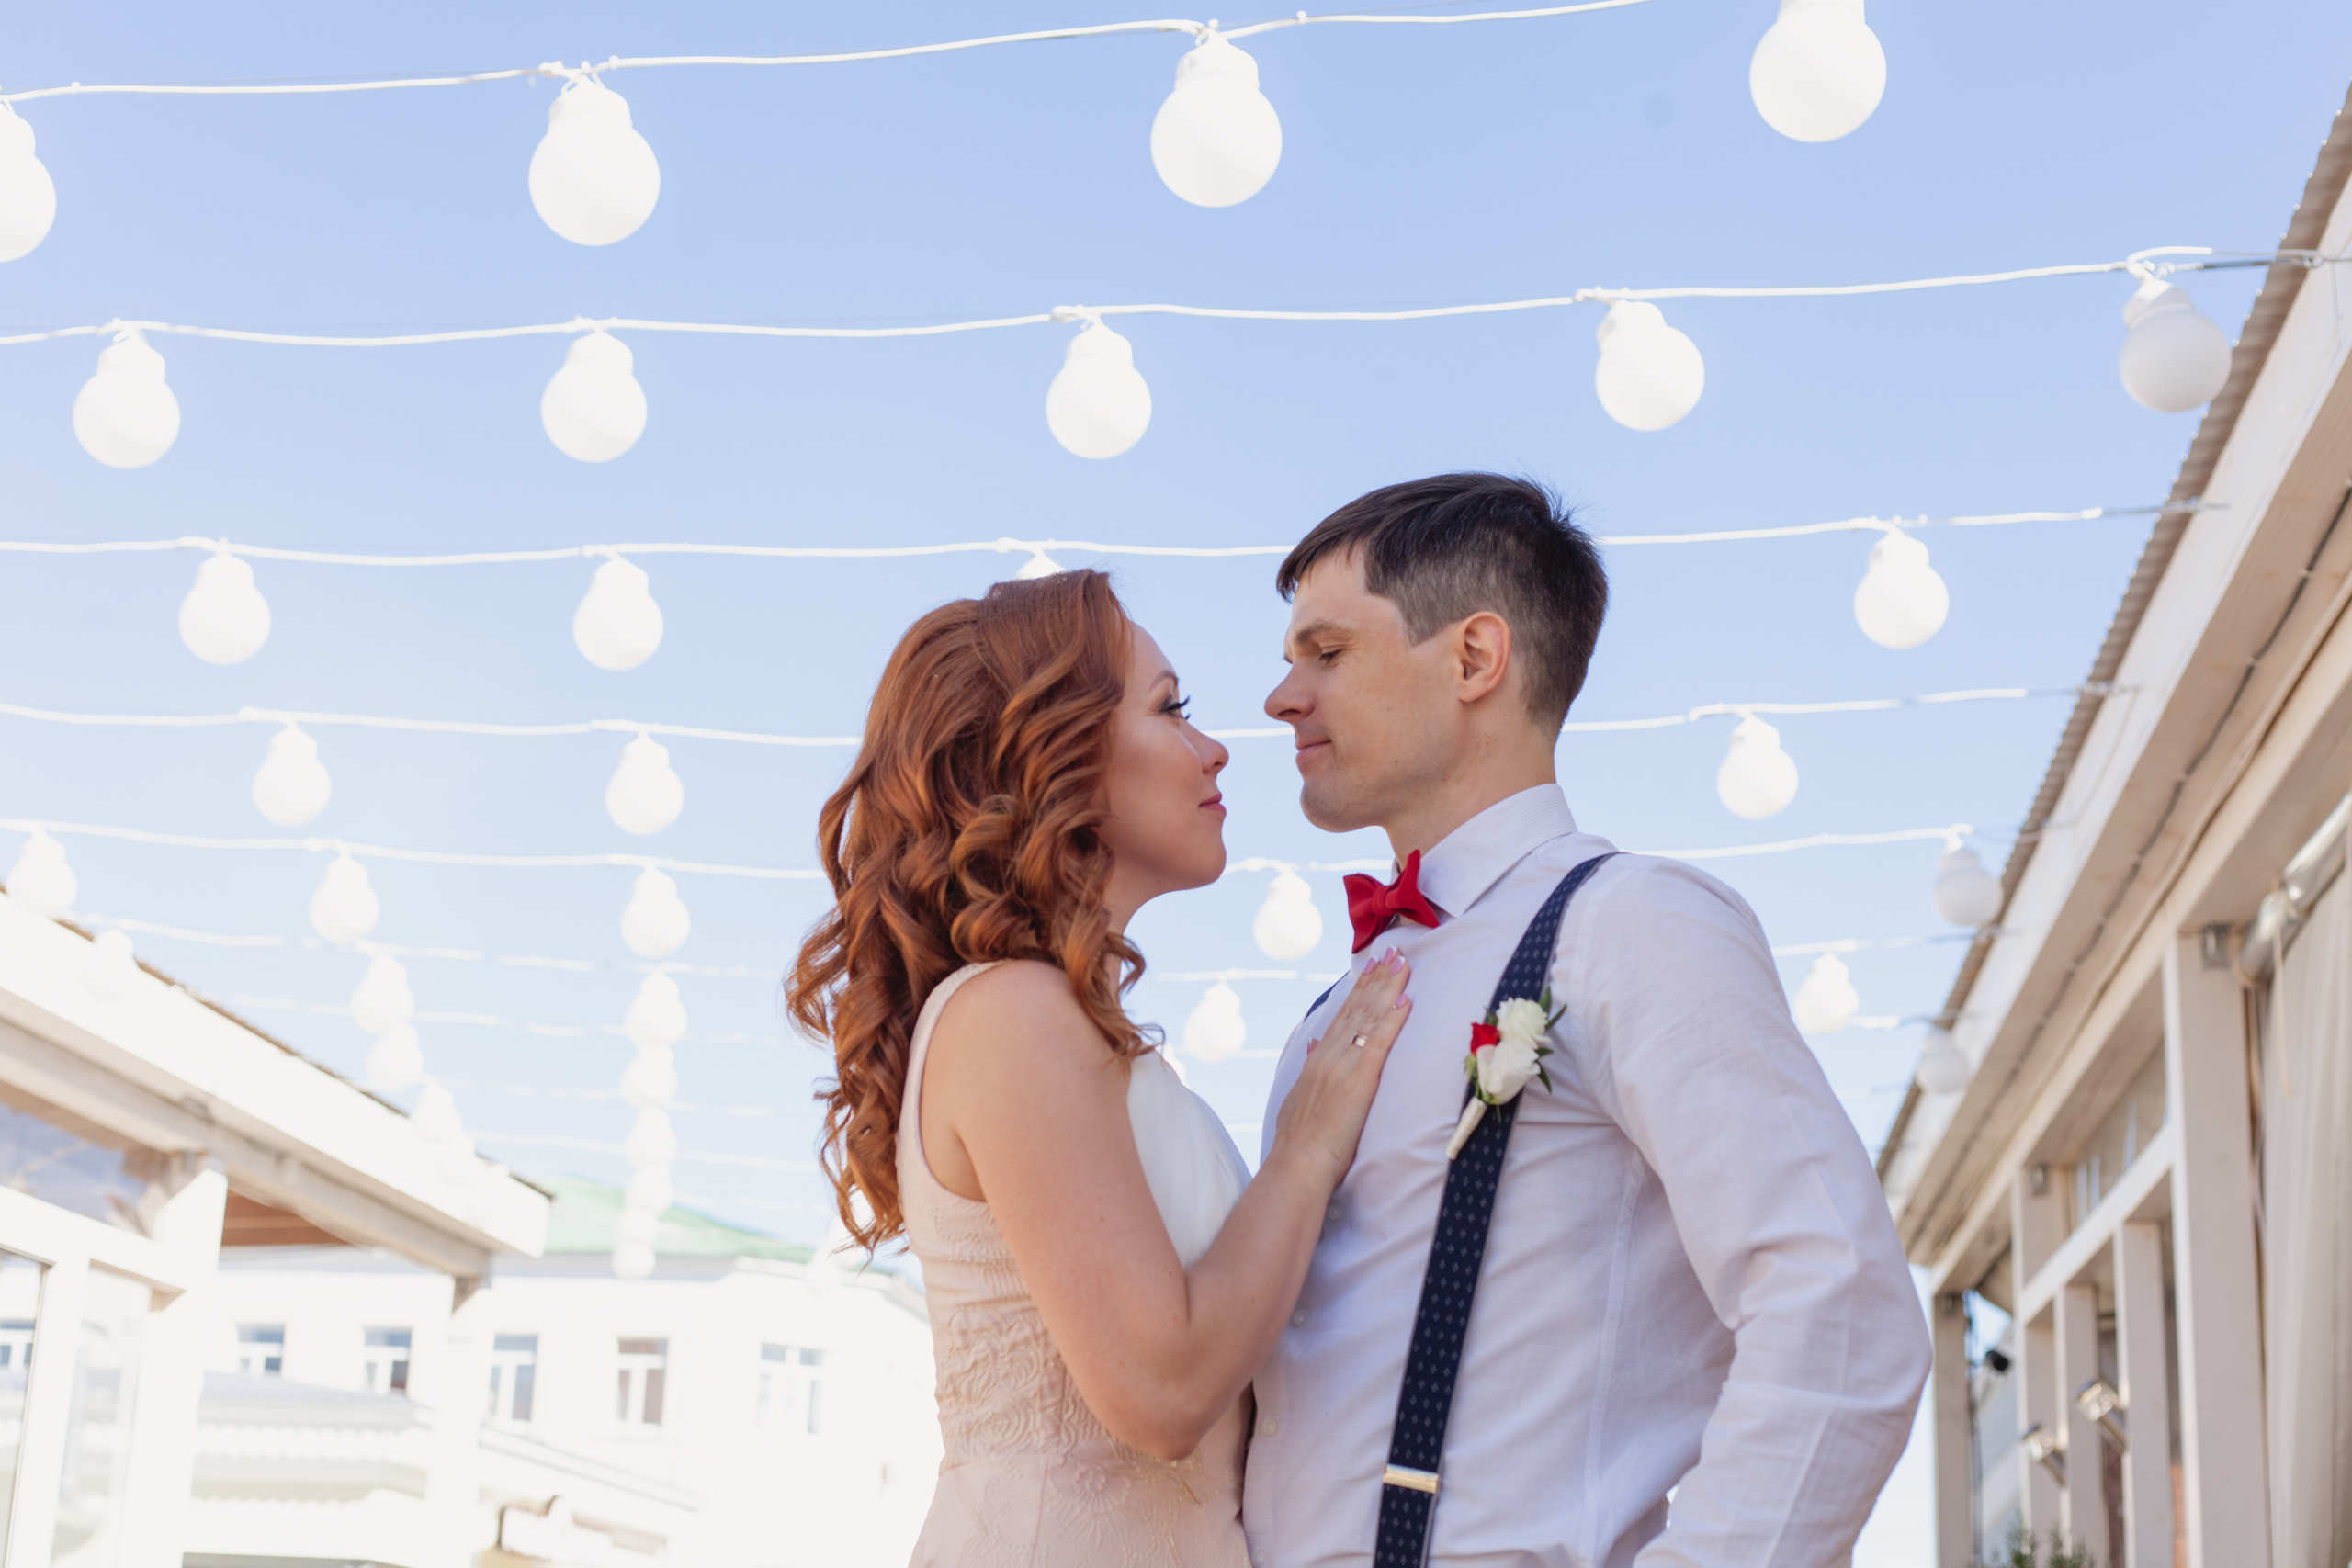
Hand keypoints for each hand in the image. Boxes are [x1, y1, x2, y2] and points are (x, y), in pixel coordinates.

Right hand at [1270, 951, 1411, 1186]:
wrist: (1297, 1163)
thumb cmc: (1300, 1140)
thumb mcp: (1298, 1097)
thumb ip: (1308, 1069)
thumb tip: (1312, 1045)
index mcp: (1318, 1060)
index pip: (1343, 1016)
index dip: (1359, 990)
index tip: (1371, 966)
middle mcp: (1329, 1056)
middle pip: (1357, 1009)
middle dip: (1377, 978)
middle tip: (1392, 951)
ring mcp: (1343, 1065)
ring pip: (1369, 1018)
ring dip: (1387, 988)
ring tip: (1402, 964)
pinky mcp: (1359, 1080)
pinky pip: (1379, 1043)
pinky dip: (1392, 1020)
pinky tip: (1405, 1000)